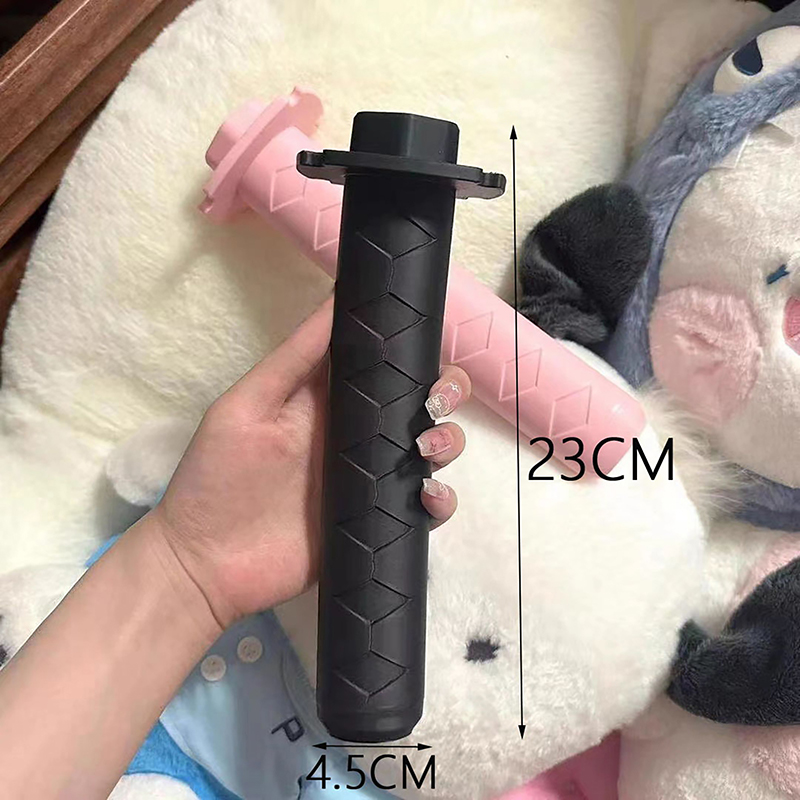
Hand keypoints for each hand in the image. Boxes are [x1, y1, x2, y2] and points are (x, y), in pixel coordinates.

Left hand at [145, 297, 471, 629]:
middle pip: (424, 403)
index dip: (418, 353)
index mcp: (330, 399)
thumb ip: (295, 358)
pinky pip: (427, 508)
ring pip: (435, 449)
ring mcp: (373, 479)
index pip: (388, 364)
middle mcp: (360, 434)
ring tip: (424, 452)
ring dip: (448, 441)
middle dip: (447, 393)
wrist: (206, 566)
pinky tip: (426, 498)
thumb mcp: (247, 406)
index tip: (428, 351)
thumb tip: (339, 297)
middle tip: (432, 405)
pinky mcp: (379, 521)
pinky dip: (442, 501)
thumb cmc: (217, 478)